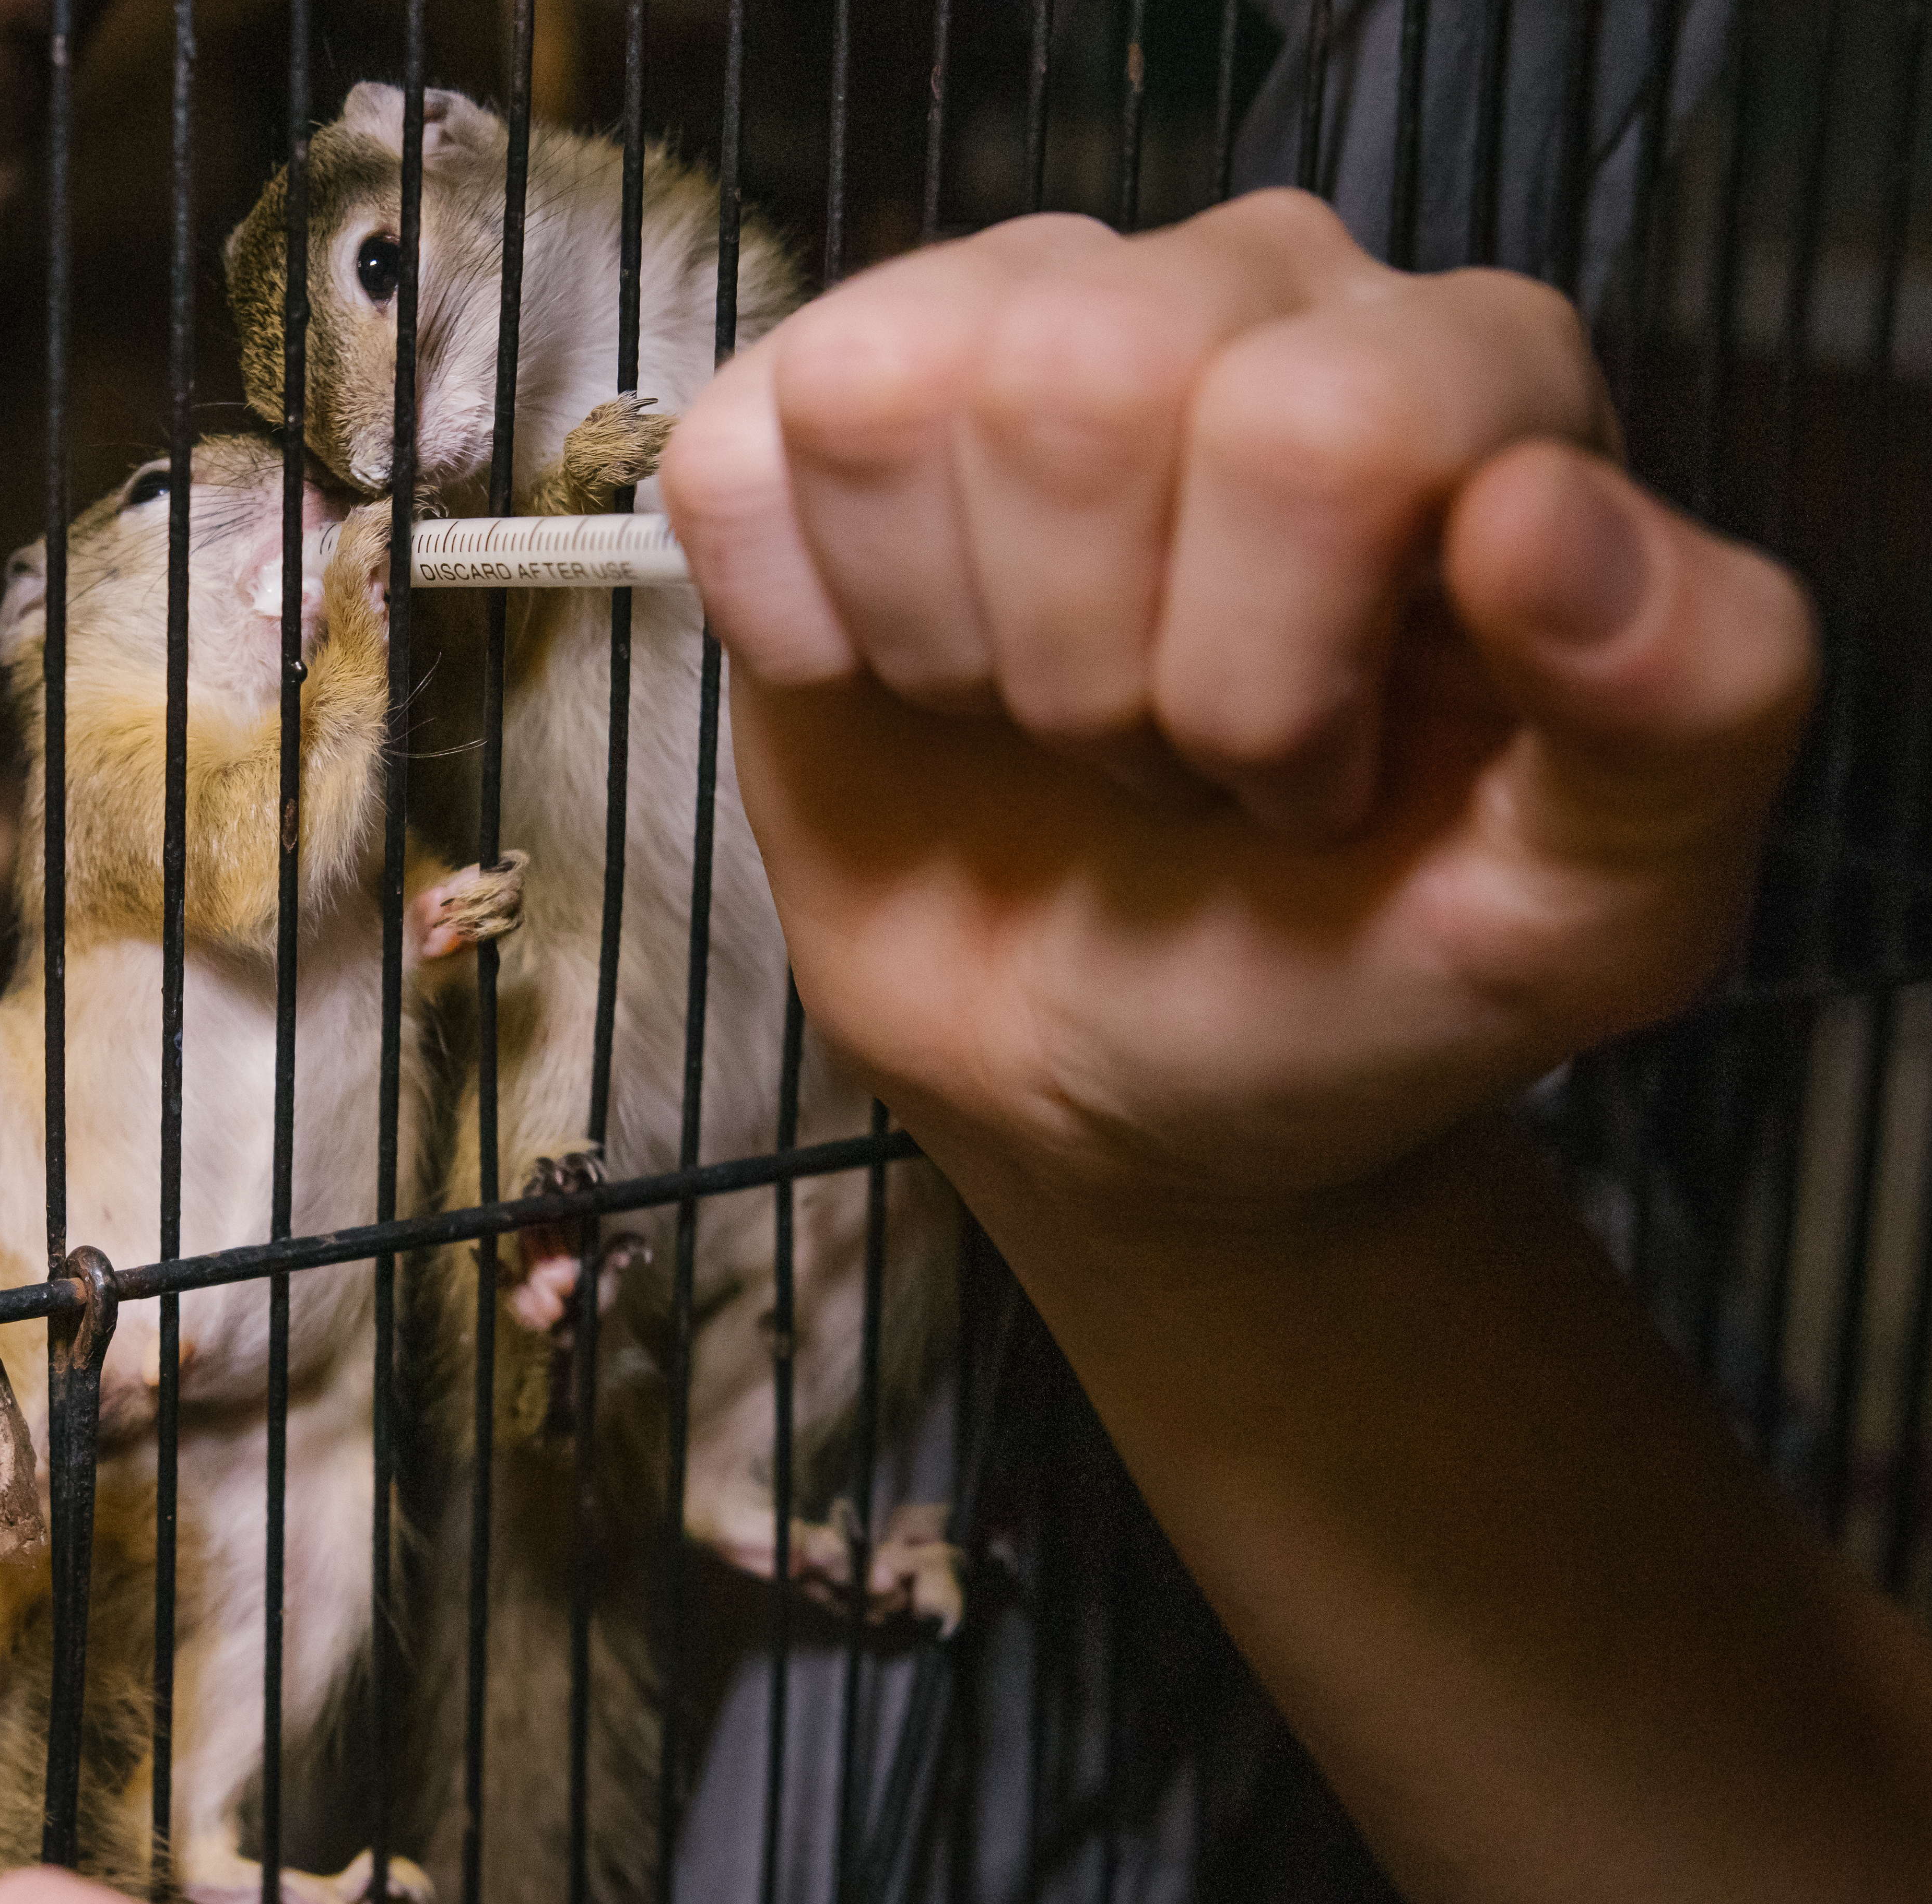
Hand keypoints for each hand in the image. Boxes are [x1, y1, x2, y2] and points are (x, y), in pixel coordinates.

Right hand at [660, 190, 1815, 1222]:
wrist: (1115, 1083)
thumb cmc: (1345, 985)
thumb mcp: (1588, 918)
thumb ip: (1683, 712)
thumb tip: (1541, 516)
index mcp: (1463, 381)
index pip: (1324, 420)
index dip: (1268, 670)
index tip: (1296, 788)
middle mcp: (1248, 299)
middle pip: (1081, 380)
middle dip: (1095, 669)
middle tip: (1152, 764)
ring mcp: (1021, 329)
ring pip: (900, 397)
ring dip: (946, 641)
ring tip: (1029, 718)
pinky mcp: (826, 419)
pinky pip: (742, 447)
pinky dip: (788, 616)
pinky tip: (878, 679)